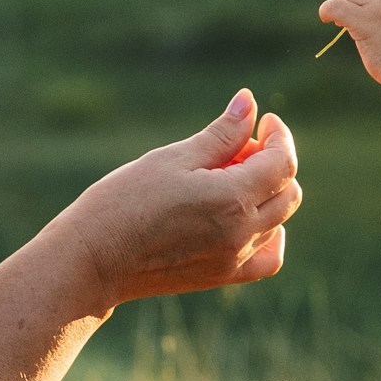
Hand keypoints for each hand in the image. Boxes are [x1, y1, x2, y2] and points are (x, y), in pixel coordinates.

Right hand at [58, 94, 300, 310]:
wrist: (94, 259)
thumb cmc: (124, 201)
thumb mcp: (174, 158)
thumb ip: (221, 134)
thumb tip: (249, 103)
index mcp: (232, 199)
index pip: (282, 164)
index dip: (279, 136)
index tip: (262, 120)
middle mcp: (242, 233)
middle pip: (287, 192)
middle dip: (272, 162)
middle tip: (237, 148)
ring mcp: (234, 259)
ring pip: (278, 221)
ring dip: (266, 193)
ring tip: (226, 179)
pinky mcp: (221, 277)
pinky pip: (267, 258)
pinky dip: (270, 235)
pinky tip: (248, 219)